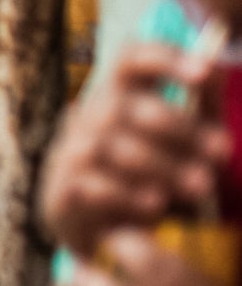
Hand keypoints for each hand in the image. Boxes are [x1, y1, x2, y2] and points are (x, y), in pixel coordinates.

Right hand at [44, 47, 228, 256]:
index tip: (205, 73)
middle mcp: (89, 115)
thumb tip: (218, 66)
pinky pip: (89, 184)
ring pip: (108, 146)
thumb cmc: (149, 173)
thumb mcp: (182, 140)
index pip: (130, 60)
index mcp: (119, 94)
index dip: (164, 59)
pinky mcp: (62, 189)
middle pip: (124, 106)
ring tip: (202, 187)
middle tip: (224, 151)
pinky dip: (125, 193)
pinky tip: (157, 204)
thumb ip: (199, 106)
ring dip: (160, 165)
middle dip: (178, 127)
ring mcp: (71, 150)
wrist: (100, 226)